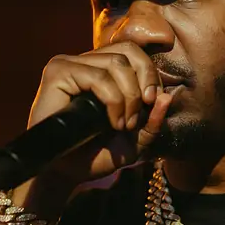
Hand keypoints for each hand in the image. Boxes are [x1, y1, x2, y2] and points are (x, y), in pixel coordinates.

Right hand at [26, 42, 172, 184]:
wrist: (64, 174)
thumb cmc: (95, 156)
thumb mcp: (134, 141)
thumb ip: (152, 122)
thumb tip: (167, 97)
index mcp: (102, 71)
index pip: (133, 52)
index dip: (150, 74)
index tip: (153, 102)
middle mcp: (85, 63)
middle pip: (128, 51)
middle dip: (145, 80)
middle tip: (141, 113)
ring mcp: (69, 65)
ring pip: (116, 63)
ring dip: (129, 97)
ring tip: (123, 125)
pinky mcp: (57, 73)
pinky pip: (98, 78)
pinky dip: (113, 100)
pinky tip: (113, 122)